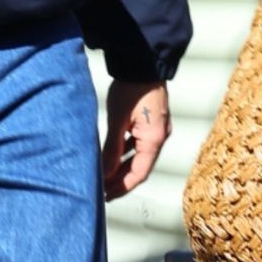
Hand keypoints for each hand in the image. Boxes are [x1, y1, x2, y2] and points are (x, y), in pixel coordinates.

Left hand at [102, 80, 172, 200]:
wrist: (144, 64)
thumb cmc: (132, 90)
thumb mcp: (118, 120)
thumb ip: (112, 149)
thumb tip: (105, 173)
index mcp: (154, 139)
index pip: (139, 173)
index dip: (122, 187)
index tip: (104, 196)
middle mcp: (160, 137)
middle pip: (141, 167)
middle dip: (122, 180)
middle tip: (101, 190)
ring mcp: (159, 129)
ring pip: (141, 156)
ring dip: (124, 167)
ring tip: (105, 175)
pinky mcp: (153, 122)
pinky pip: (141, 144)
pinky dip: (128, 153)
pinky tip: (113, 155)